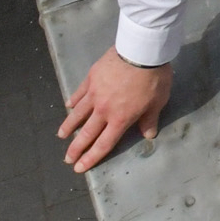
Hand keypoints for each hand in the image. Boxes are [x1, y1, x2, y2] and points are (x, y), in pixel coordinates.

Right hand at [58, 50, 172, 171]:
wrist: (140, 52)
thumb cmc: (154, 79)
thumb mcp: (158, 102)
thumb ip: (149, 119)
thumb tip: (148, 135)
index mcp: (120, 119)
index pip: (104, 144)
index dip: (91, 157)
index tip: (80, 168)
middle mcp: (103, 110)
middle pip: (87, 133)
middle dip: (76, 148)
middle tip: (67, 159)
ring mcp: (94, 94)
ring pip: (78, 114)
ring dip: (69, 126)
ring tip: (62, 136)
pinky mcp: (91, 79)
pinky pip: (79, 93)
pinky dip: (73, 101)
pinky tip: (68, 106)